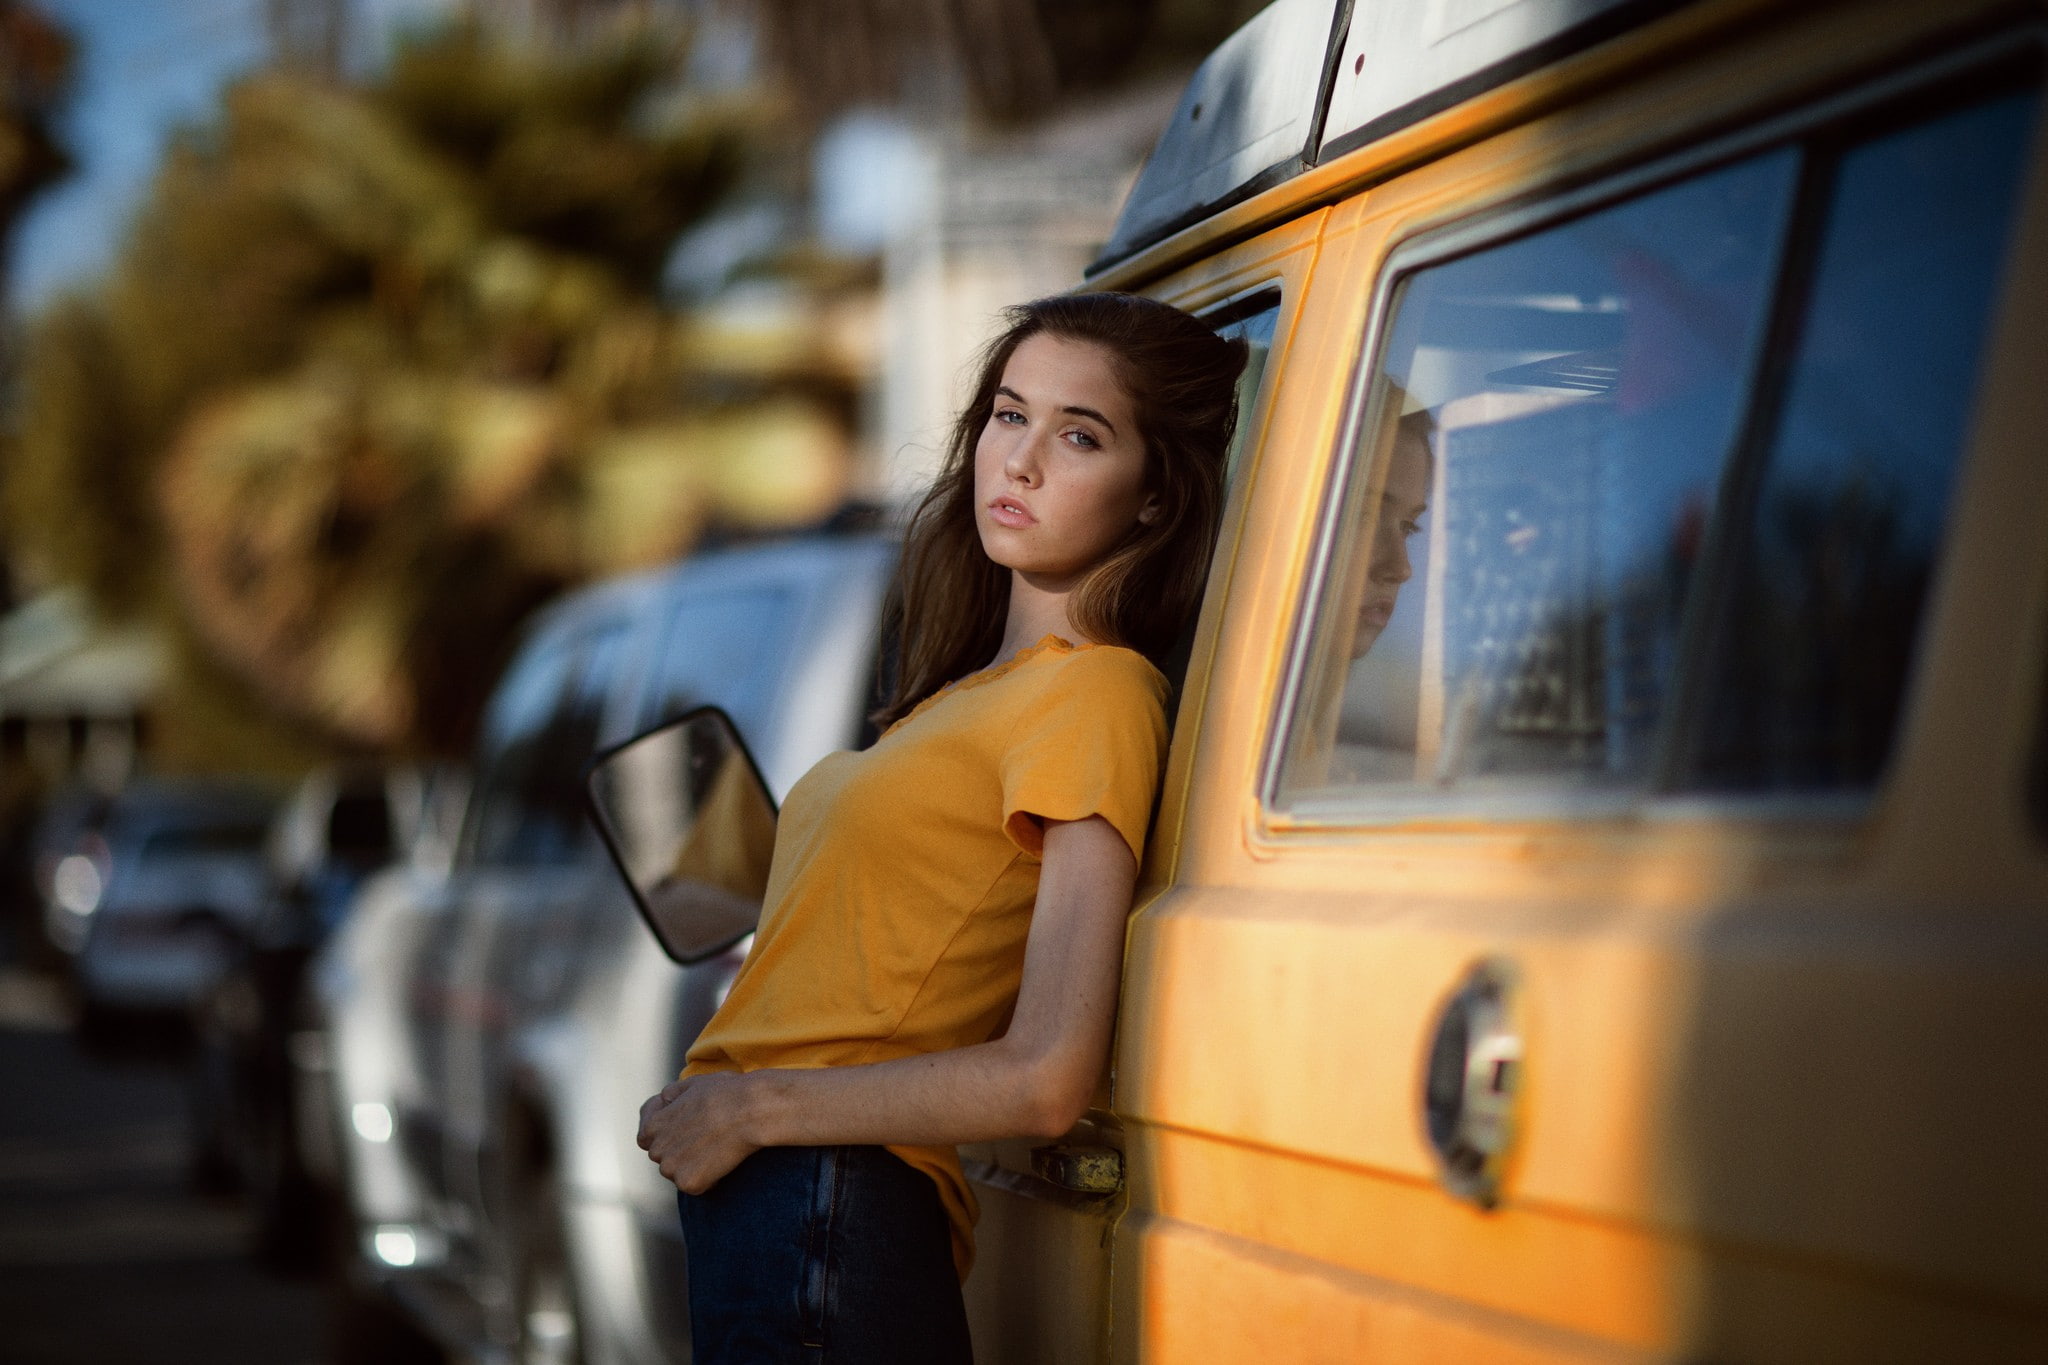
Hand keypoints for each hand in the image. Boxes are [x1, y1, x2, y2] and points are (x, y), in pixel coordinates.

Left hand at [636, 1072, 760, 1194]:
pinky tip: (724, 1162)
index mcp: (654, 1125)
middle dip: (680, 1152)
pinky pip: (696, 1186)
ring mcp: (671, 1169)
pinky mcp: (688, 1183)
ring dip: (694, 1167)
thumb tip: (665, 1098)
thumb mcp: (694, 1083)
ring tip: (718, 1149)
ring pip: (679, 1173)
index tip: (685, 1132)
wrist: (750, 1111)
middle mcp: (657, 1149)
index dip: (665, 1135)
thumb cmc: (727, 1093)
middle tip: (708, 1140)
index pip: (645, 1138)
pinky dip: (709, 1180)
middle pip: (664, 1157)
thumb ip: (674, 1093)